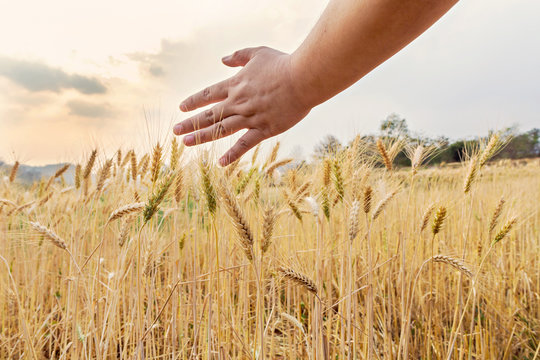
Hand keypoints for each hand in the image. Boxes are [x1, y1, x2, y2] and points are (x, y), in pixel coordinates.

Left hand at [173, 46, 312, 165]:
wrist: (303, 78)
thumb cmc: (283, 64)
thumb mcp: (258, 53)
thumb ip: (238, 56)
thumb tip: (222, 60)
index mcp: (235, 84)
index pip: (208, 94)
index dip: (193, 101)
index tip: (181, 108)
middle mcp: (238, 102)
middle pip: (209, 114)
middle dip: (190, 123)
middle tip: (175, 131)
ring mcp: (250, 117)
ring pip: (220, 130)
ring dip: (202, 137)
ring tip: (185, 143)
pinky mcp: (264, 129)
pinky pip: (244, 144)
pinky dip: (232, 155)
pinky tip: (220, 163)